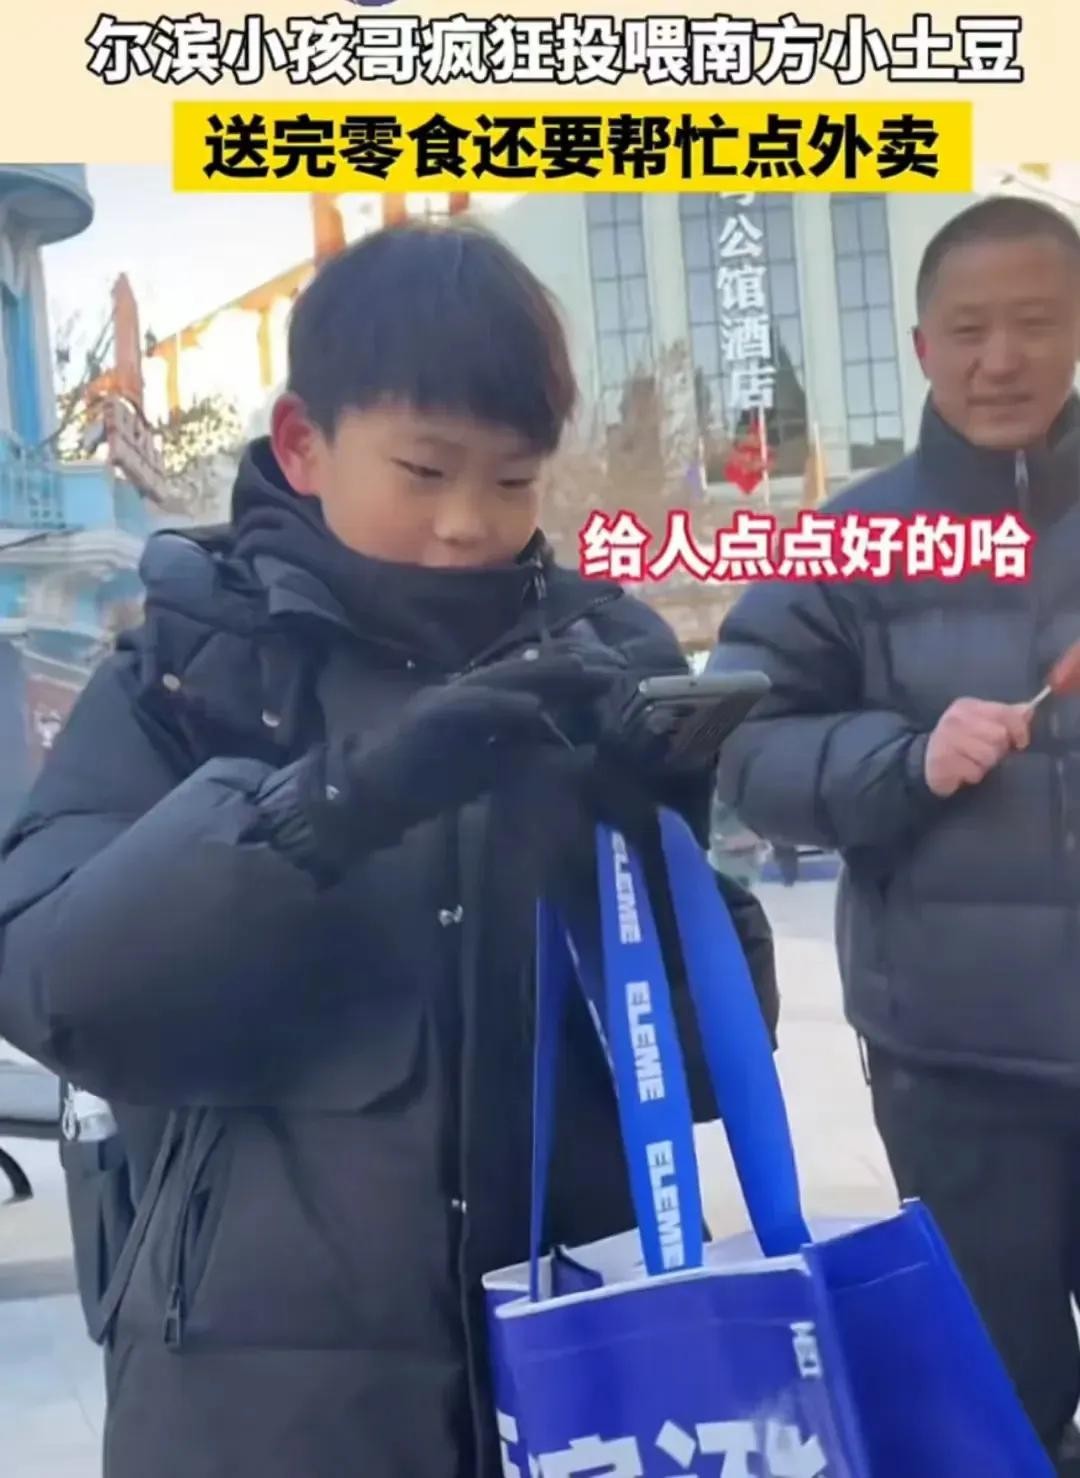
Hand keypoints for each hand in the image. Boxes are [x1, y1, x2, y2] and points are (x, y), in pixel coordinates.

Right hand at [333, 651, 615, 846]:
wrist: (375, 795)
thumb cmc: (428, 781)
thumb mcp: (490, 767)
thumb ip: (524, 752)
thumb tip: (571, 747)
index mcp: (480, 700)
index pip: (530, 680)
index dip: (570, 674)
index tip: (611, 672)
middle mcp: (466, 691)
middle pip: (523, 671)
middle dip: (567, 666)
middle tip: (611, 664)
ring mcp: (446, 699)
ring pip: (499, 680)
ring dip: (541, 674)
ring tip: (581, 671)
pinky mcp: (429, 716)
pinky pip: (470, 708)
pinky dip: (500, 706)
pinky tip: (532, 708)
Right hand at [924, 697, 1030, 797]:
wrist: (927, 761)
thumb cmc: (963, 743)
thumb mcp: (984, 725)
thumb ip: (1007, 717)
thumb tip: (1029, 710)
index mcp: (968, 706)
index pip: (1005, 712)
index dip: (1019, 729)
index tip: (1020, 743)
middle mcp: (955, 719)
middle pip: (999, 735)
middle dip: (998, 749)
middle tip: (986, 753)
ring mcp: (946, 739)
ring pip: (988, 755)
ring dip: (985, 765)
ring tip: (974, 762)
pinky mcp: (942, 760)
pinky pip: (974, 772)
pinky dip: (973, 775)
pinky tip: (963, 771)